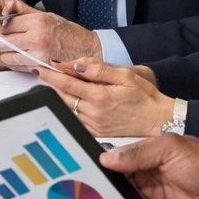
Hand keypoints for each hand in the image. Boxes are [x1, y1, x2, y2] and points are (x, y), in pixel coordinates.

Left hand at [0, 7, 102, 70]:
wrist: (87, 49)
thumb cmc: (68, 32)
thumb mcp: (46, 15)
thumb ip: (23, 11)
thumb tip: (6, 5)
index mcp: (37, 22)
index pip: (5, 24)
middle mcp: (37, 38)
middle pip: (3, 41)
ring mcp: (39, 54)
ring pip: (7, 56)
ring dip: (0, 54)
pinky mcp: (41, 67)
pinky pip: (18, 66)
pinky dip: (10, 64)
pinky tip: (9, 59)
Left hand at [39, 59, 174, 135]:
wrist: (158, 119)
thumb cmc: (144, 95)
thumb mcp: (125, 75)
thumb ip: (98, 69)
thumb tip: (75, 65)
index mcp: (100, 96)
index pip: (67, 83)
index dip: (51, 74)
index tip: (40, 67)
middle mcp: (94, 113)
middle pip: (62, 96)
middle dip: (52, 84)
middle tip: (43, 72)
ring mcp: (94, 125)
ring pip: (67, 107)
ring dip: (60, 95)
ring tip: (57, 83)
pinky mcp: (96, 132)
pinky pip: (76, 118)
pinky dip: (70, 107)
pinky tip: (73, 99)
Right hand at [99, 136, 198, 198]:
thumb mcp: (171, 149)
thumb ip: (139, 152)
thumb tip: (107, 158)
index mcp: (146, 156)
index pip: (118, 159)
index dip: (106, 164)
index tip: (96, 169)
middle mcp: (146, 176)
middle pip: (118, 182)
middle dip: (114, 186)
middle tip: (113, 188)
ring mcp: (151, 196)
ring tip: (140, 197)